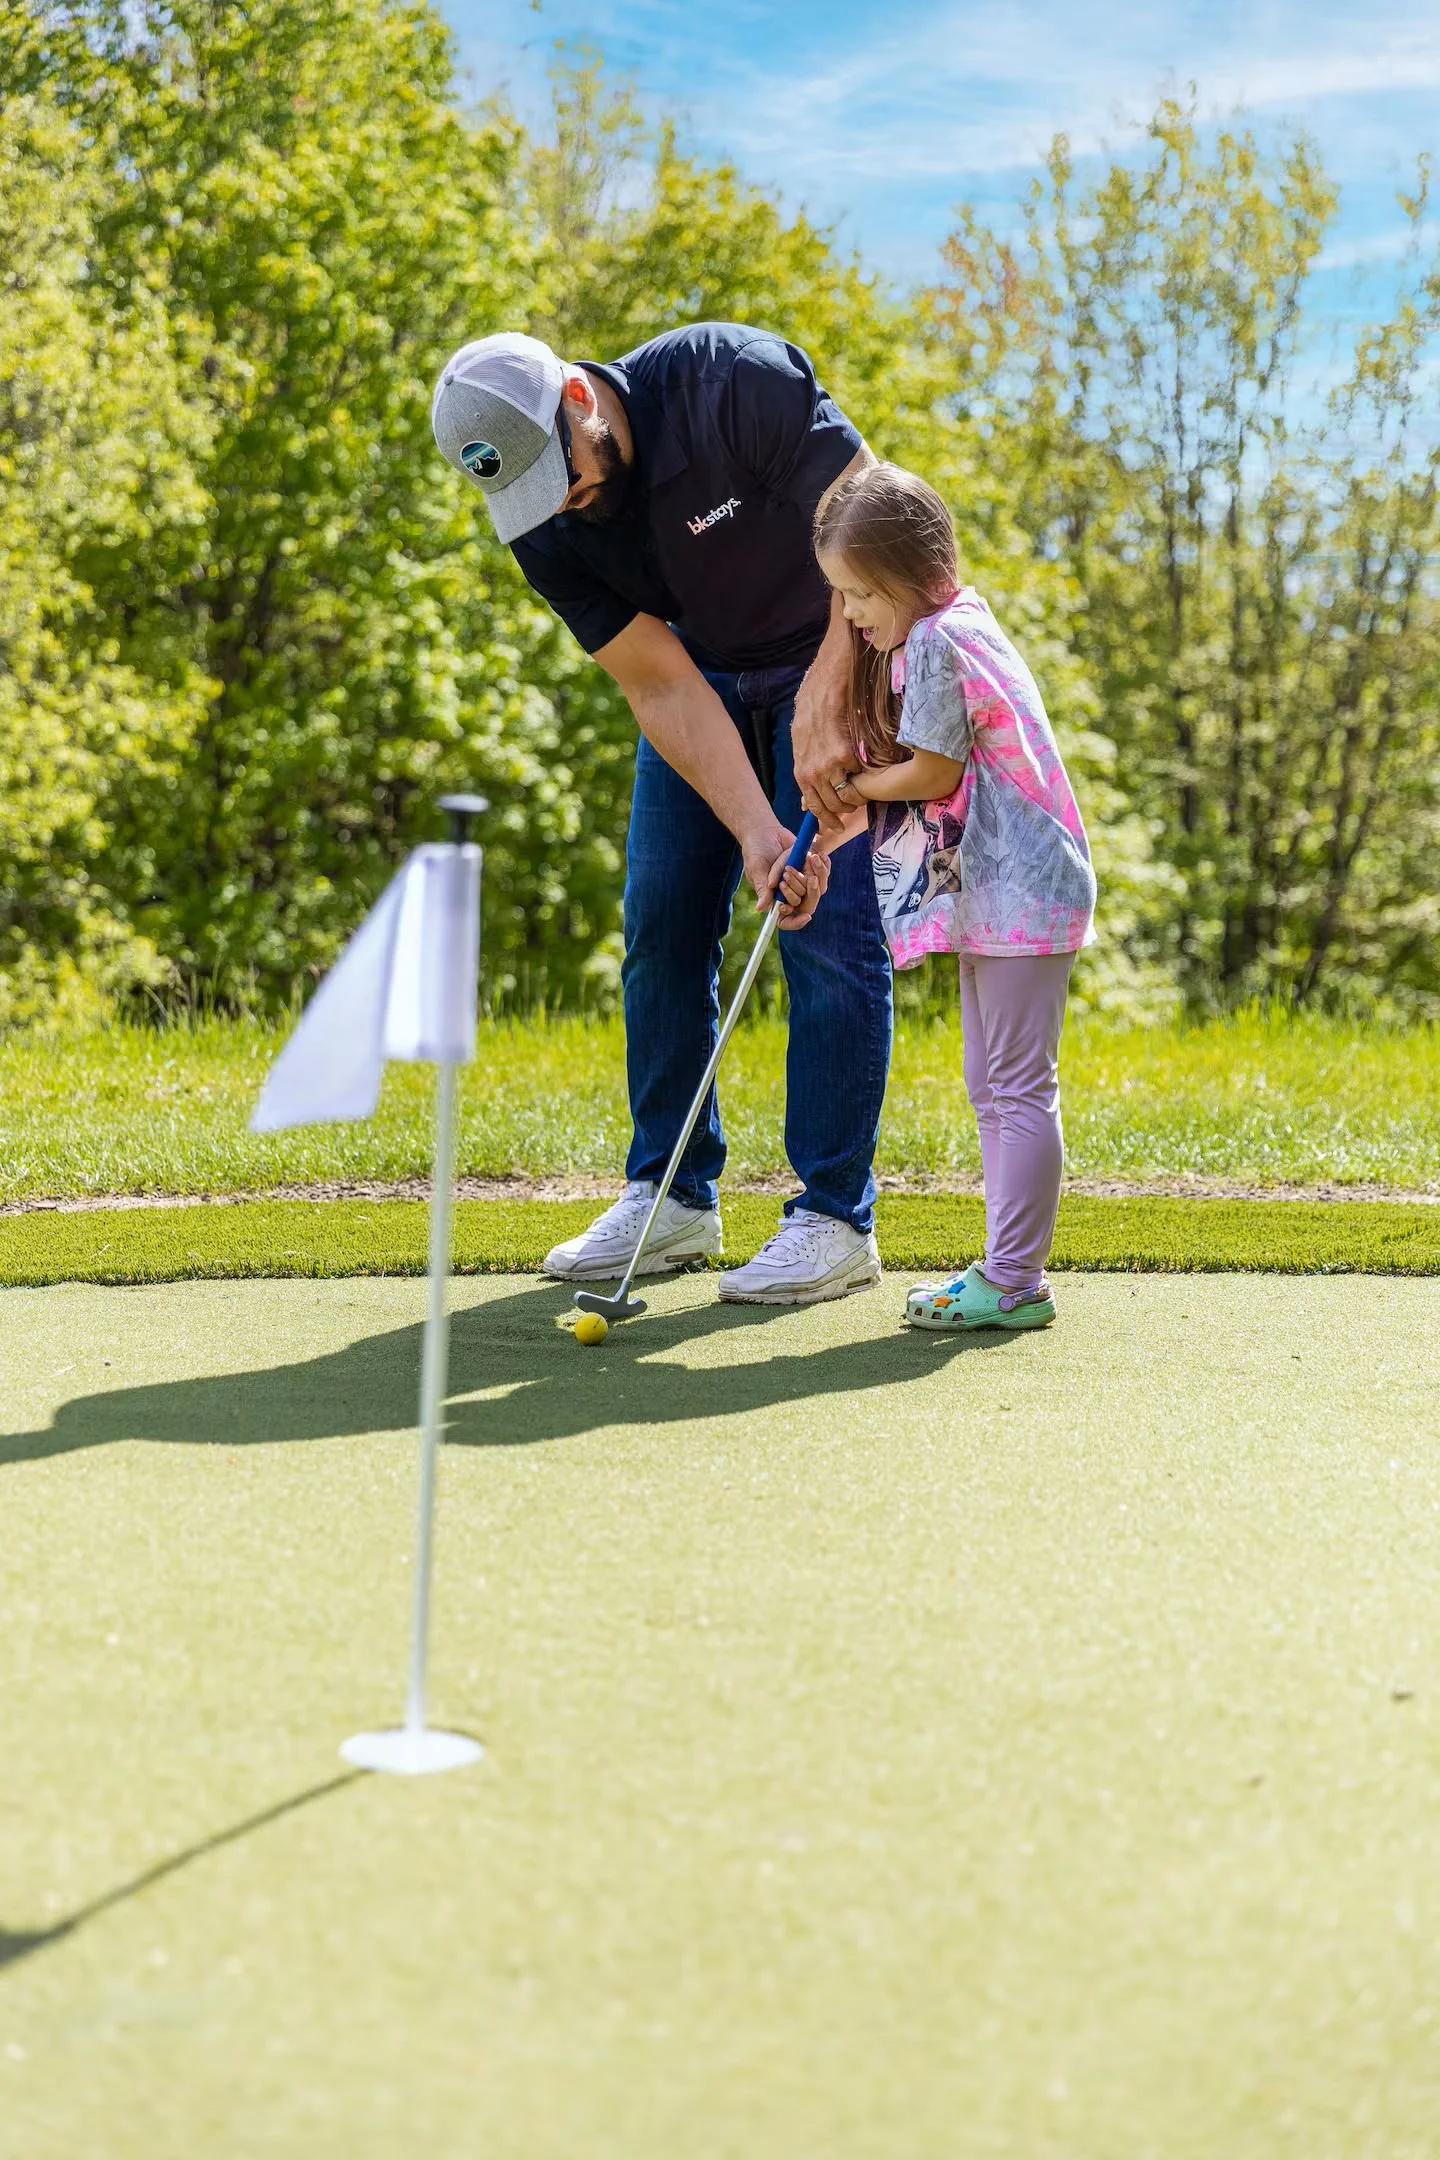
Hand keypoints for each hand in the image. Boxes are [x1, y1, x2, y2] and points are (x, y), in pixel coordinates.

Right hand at [742, 822, 830, 929]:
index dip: (796, 922)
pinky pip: (823, 873)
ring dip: (815, 875)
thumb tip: (761, 908)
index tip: (806, 917)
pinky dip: (823, 865)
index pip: (786, 919)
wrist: (764, 832)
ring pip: (818, 889)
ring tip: (807, 858)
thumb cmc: (756, 852)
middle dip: (811, 893)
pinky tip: (816, 855)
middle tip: (811, 880)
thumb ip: (762, 888)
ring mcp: (802, 881)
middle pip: (807, 906)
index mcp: (775, 900)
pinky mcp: (810, 868)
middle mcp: (790, 894)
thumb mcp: (757, 870)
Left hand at [792, 664, 858, 837]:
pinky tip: (866, 762)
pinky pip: (862, 773)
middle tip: (856, 805)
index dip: (827, 820)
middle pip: (835, 805)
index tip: (837, 827)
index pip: (814, 807)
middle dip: (847, 809)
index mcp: (801, 771)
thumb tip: (805, 802)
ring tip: (864, 787)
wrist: (823, 688)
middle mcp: (814, 772)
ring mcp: (830, 765)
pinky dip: (866, 771)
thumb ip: (806, 772)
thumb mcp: (800, 745)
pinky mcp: (847, 755)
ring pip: (851, 794)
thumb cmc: (811, 712)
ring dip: (860, 794)